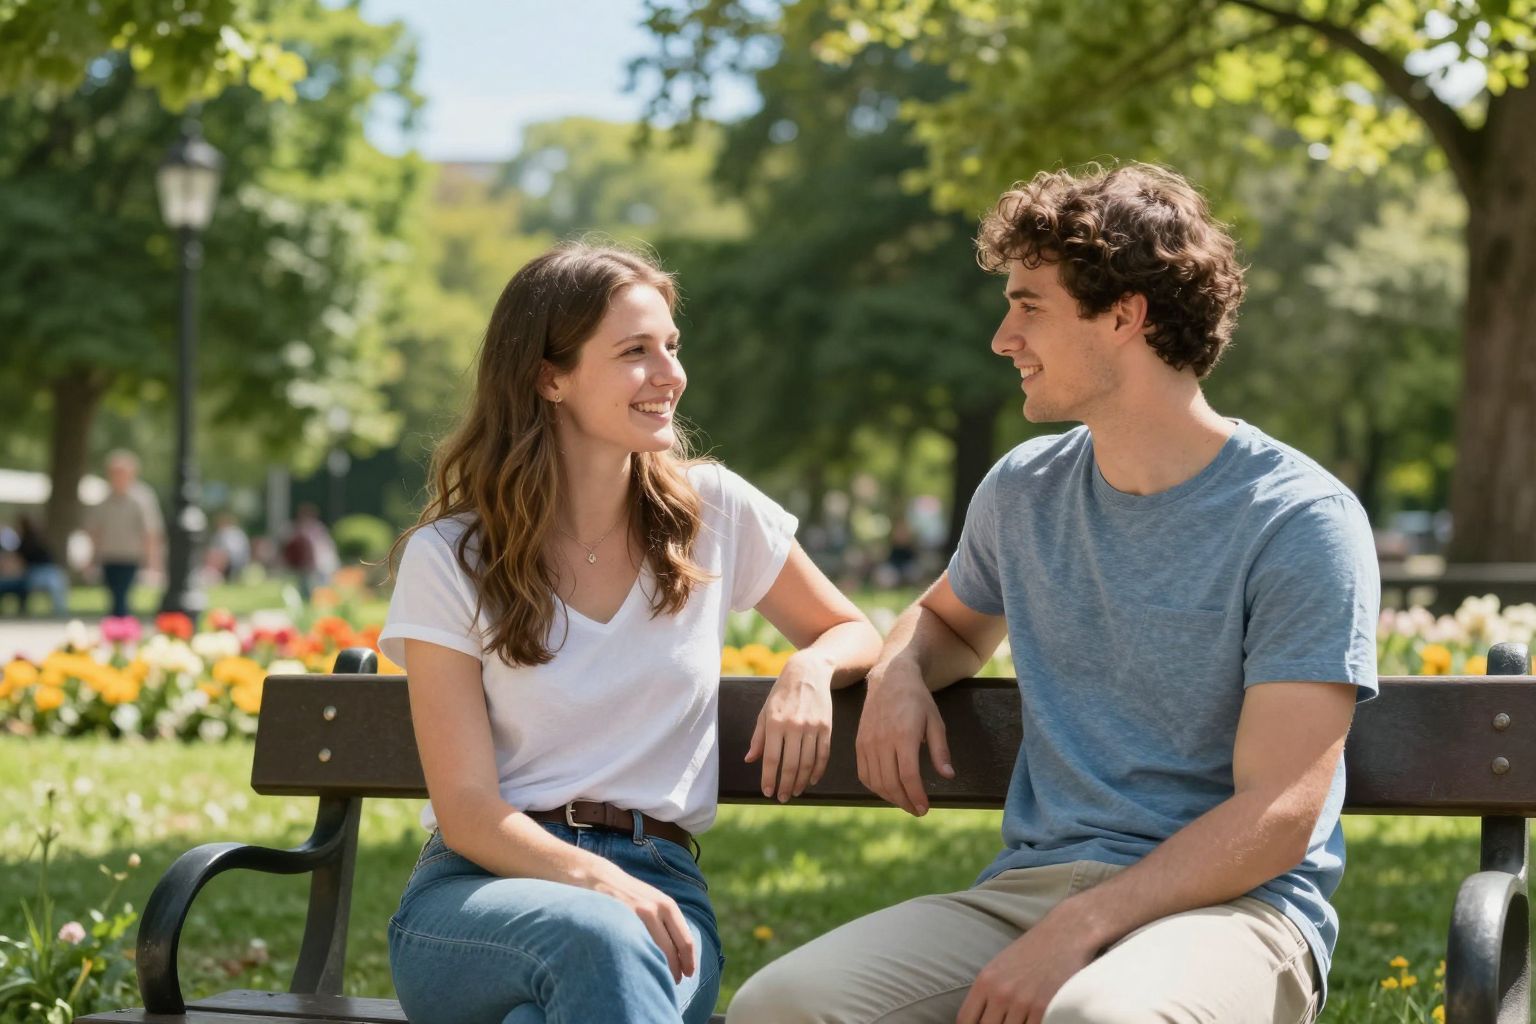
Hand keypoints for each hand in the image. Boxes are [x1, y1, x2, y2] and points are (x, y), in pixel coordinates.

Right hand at [586, 861, 696, 982]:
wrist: (597, 877)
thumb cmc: (627, 894)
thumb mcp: (652, 901)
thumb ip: (666, 921)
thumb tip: (681, 952)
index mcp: (667, 905)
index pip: (685, 941)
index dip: (688, 961)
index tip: (689, 974)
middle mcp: (655, 910)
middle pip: (671, 951)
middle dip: (675, 970)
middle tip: (673, 983)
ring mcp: (636, 915)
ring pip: (654, 952)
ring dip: (658, 970)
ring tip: (656, 980)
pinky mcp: (619, 922)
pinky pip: (634, 948)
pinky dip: (639, 961)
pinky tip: (637, 969)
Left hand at [746, 652, 832, 800]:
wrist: (808, 672)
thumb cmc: (782, 693)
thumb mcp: (765, 712)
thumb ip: (758, 737)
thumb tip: (749, 760)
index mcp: (775, 723)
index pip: (771, 759)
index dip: (769, 778)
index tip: (767, 792)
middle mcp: (794, 726)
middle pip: (791, 765)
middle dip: (786, 785)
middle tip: (782, 797)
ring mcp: (812, 727)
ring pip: (808, 763)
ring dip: (802, 782)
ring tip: (796, 792)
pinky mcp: (826, 727)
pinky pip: (823, 755)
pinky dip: (818, 771)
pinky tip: (812, 780)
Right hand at [856, 658, 953, 814]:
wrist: (890, 678)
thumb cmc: (917, 700)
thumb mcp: (935, 722)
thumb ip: (940, 751)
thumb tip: (948, 776)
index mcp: (904, 736)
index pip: (908, 776)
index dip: (917, 796)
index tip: (925, 808)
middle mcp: (882, 741)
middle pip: (891, 783)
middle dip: (905, 802)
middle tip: (917, 810)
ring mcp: (868, 742)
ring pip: (876, 782)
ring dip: (890, 798)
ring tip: (904, 802)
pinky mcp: (859, 743)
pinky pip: (863, 773)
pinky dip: (874, 787)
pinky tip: (886, 790)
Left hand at [956, 914, 1097, 1023]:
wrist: (1066, 933)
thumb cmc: (1033, 950)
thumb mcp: (1000, 966)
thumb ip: (987, 993)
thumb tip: (978, 1018)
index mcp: (985, 981)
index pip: (966, 1020)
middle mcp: (1000, 993)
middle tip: (1004, 1020)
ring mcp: (1022, 1002)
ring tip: (1020, 1018)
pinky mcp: (1044, 1008)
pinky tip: (1034, 1019)